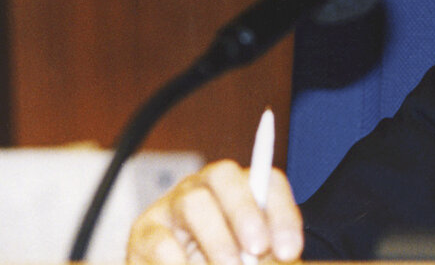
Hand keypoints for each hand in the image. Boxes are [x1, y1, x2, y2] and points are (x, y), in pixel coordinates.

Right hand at [128, 160, 303, 264]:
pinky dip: (179, 262)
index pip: (268, 182)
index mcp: (243, 190)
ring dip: (216, 240)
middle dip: (245, 213)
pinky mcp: (145, 233)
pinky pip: (161, 242)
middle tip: (258, 249)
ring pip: (194, 203)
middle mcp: (206, 187)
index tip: (290, 251)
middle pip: (224, 177)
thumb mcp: (254, 261)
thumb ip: (265, 258)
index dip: (282, 214)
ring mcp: (172, 206)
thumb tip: (280, 258)